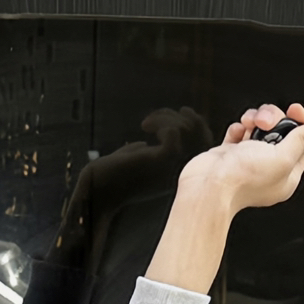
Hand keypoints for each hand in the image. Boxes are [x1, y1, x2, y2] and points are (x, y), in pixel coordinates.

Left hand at [51, 107, 213, 259]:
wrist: (98, 190)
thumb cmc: (116, 175)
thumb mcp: (144, 156)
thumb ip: (159, 146)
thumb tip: (172, 129)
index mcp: (179, 171)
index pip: (204, 145)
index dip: (198, 125)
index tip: (181, 112)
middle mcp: (180, 171)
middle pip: (202, 137)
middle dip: (187, 118)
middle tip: (161, 115)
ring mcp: (171, 168)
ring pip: (188, 131)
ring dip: (168, 117)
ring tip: (148, 123)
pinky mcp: (159, 163)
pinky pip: (174, 135)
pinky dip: (162, 123)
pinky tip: (144, 127)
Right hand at [145, 100, 303, 296]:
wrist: (208, 187)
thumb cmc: (243, 178)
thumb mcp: (283, 157)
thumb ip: (303, 141)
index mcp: (286, 176)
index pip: (303, 144)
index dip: (301, 123)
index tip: (294, 109)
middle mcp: (269, 170)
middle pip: (280, 132)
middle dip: (273, 118)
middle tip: (264, 121)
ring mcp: (248, 162)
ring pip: (260, 129)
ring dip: (255, 119)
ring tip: (248, 125)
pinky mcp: (230, 156)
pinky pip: (240, 133)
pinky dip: (239, 128)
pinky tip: (237, 133)